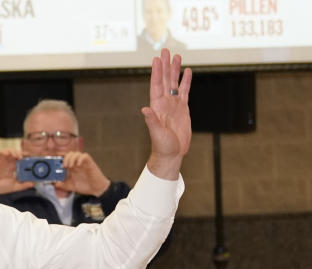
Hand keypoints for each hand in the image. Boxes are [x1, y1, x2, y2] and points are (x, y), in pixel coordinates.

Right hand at [0, 149, 31, 194]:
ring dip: (13, 151)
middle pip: (15, 153)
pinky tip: (8, 154)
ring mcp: (1, 161)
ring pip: (8, 151)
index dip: (26, 156)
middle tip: (25, 156)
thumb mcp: (15, 186)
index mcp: (12, 168)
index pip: (20, 159)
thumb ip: (24, 185)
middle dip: (21, 153)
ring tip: (17, 156)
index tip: (31, 157)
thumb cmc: (1, 188)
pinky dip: (3, 151)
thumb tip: (33, 183)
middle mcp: (7, 163)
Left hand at [54, 151, 110, 196]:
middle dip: (65, 158)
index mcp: (71, 168)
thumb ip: (62, 185)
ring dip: (71, 158)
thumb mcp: (71, 186)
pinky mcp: (90, 163)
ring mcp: (83, 163)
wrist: (96, 189)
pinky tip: (78, 165)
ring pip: (76, 153)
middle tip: (64, 166)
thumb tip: (54, 183)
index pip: (64, 158)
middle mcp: (76, 163)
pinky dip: (80, 158)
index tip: (55, 164)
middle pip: (69, 154)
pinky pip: (85, 156)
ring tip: (70, 166)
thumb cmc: (84, 186)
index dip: (59, 158)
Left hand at [142, 48, 192, 179]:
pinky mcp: (182, 109)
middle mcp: (164, 103)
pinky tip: (187, 71)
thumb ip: (151, 121)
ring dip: (175, 70)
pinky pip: (184, 91)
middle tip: (165, 50)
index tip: (157, 59)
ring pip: (174, 83)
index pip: (156, 85)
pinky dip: (186, 81)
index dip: (156, 72)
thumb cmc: (162, 146)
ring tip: (176, 56)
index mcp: (157, 107)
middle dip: (165, 65)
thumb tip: (145, 110)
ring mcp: (173, 105)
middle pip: (164, 80)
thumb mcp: (156, 134)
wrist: (171, 154)